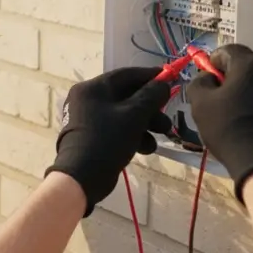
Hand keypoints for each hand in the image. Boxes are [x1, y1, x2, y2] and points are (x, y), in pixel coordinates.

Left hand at [46, 68, 171, 216]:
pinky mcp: (94, 136)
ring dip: (146, 124)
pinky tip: (145, 148)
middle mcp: (89, 99)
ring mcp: (90, 119)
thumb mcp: (134, 115)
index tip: (171, 78)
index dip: (150, 76)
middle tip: (167, 117)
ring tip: (162, 135)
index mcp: (93, 88)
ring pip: (125, 114)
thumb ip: (151, 96)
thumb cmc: (107, 140)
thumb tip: (163, 84)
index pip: (126, 75)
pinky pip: (118, 129)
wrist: (82, 177)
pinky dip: (133, 135)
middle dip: (151, 108)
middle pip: (127, 96)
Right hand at [187, 44, 252, 202]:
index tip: (210, 77)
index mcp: (251, 64)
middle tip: (227, 101)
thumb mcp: (201, 105)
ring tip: (250, 118)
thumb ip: (200, 83)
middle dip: (239, 80)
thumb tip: (207, 77)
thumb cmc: (231, 129)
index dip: (215, 62)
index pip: (229, 51)